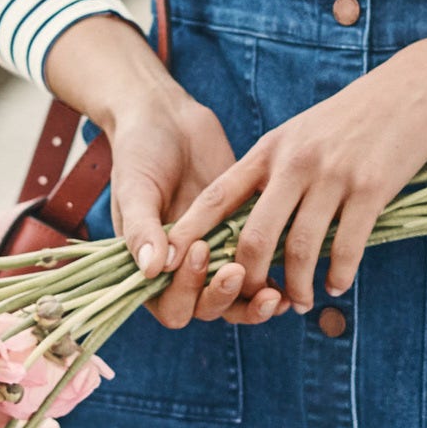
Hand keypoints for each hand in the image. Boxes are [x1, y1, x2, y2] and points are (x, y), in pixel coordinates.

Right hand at [104, 84, 288, 328]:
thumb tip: (152, 269)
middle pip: (207, 308)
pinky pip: (259, 269)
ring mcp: (213, 255)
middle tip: (239, 271)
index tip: (199, 253)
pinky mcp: (241, 236)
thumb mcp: (134, 186)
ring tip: (275, 292)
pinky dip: (274, 277)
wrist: (168, 118)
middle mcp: (181, 270)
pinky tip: (292, 271)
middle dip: (224, 296)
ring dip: (254, 301)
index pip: (170, 305)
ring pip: (237, 299)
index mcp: (149, 265)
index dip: (186, 292)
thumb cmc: (141, 151)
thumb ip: (143, 228)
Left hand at [165, 42, 426, 311]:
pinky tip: (337, 284)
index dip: (192, 234)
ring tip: (300, 302)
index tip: (171, 265)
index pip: (218, 197)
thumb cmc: (355, 115)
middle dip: (249, 278)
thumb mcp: (302, 133)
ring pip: (300, 248)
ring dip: (298, 285)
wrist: (415, 86)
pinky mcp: (372, 187)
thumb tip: (251, 222)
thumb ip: (275, 170)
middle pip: (255, 235)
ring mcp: (333, 175)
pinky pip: (347, 245)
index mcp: (271, 149)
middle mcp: (296, 162)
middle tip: (254, 299)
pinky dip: (339, 274)